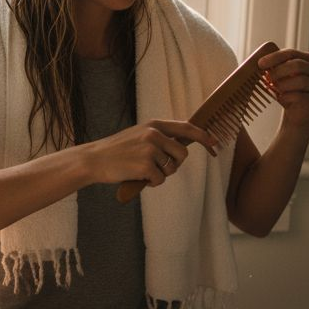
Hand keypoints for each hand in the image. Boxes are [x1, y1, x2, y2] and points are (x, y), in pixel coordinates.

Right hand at [81, 119, 218, 186]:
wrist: (94, 159)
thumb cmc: (117, 151)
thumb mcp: (139, 135)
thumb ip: (159, 137)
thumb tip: (182, 144)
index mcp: (154, 125)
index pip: (187, 127)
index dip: (204, 136)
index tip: (215, 143)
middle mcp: (154, 134)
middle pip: (182, 154)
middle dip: (175, 164)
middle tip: (158, 168)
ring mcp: (149, 149)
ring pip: (171, 169)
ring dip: (160, 175)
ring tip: (141, 170)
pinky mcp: (145, 165)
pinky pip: (160, 180)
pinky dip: (151, 183)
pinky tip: (137, 177)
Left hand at [258, 48, 308, 130]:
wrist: (297, 113)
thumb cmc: (287, 91)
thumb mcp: (279, 76)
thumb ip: (273, 68)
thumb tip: (259, 63)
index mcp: (307, 59)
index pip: (291, 53)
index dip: (275, 57)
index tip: (260, 63)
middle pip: (298, 65)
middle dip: (279, 71)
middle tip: (267, 78)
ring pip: (301, 80)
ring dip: (283, 85)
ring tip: (274, 88)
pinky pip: (300, 96)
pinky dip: (286, 97)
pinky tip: (281, 98)